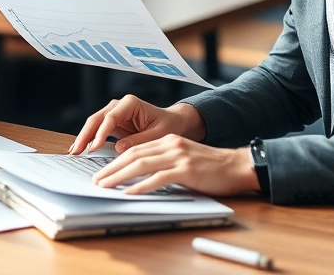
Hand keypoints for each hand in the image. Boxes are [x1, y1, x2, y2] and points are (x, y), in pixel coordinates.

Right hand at [69, 94, 206, 154]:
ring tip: (75, 152)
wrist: (172, 123)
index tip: (95, 146)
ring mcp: (114, 114)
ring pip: (94, 124)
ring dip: (84, 138)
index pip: (111, 117)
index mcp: (130, 103)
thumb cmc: (168, 125)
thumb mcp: (158, 134)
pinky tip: (81, 149)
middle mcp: (119, 106)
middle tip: (77, 150)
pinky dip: (89, 140)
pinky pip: (98, 131)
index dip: (101, 132)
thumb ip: (139, 140)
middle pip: (97, 119)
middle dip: (85, 134)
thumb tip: (119, 149)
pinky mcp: (112, 124)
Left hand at [92, 134, 259, 195]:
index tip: (102, 172)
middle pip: (133, 155)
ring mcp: (178, 156)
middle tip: (97, 180)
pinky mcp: (186, 170)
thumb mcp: (184, 158)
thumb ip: (164, 163)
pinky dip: (141, 186)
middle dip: (111, 169)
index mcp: (168, 141)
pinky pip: (158, 178)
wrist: (237, 166)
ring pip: (141, 165)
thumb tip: (140, 177)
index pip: (135, 149)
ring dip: (119, 176)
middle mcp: (170, 145)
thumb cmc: (211, 166)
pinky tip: (130, 192)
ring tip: (105, 186)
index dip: (115, 161)